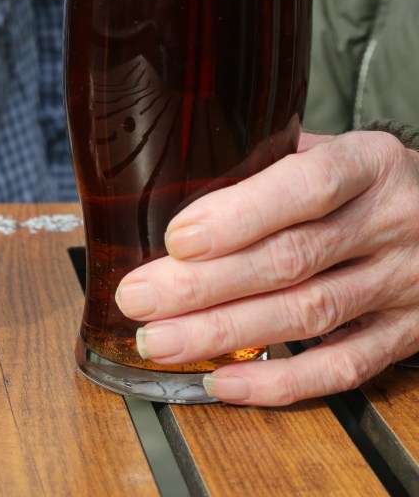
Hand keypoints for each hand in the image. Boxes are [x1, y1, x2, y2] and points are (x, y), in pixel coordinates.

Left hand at [114, 131, 418, 404]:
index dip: (239, 216)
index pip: (306, 187)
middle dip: (203, 285)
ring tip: (160, 341)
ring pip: (308, 315)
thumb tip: (171, 192)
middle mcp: (393, 221)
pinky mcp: (409, 334)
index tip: (177, 240)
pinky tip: (223, 380)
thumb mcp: (329, 151)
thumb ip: (266, 166)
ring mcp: (406, 283)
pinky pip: (343, 367)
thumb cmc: (364, 182)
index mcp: (368, 163)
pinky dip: (279, 381)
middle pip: (292, 259)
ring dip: (223, 334)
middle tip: (139, 299)